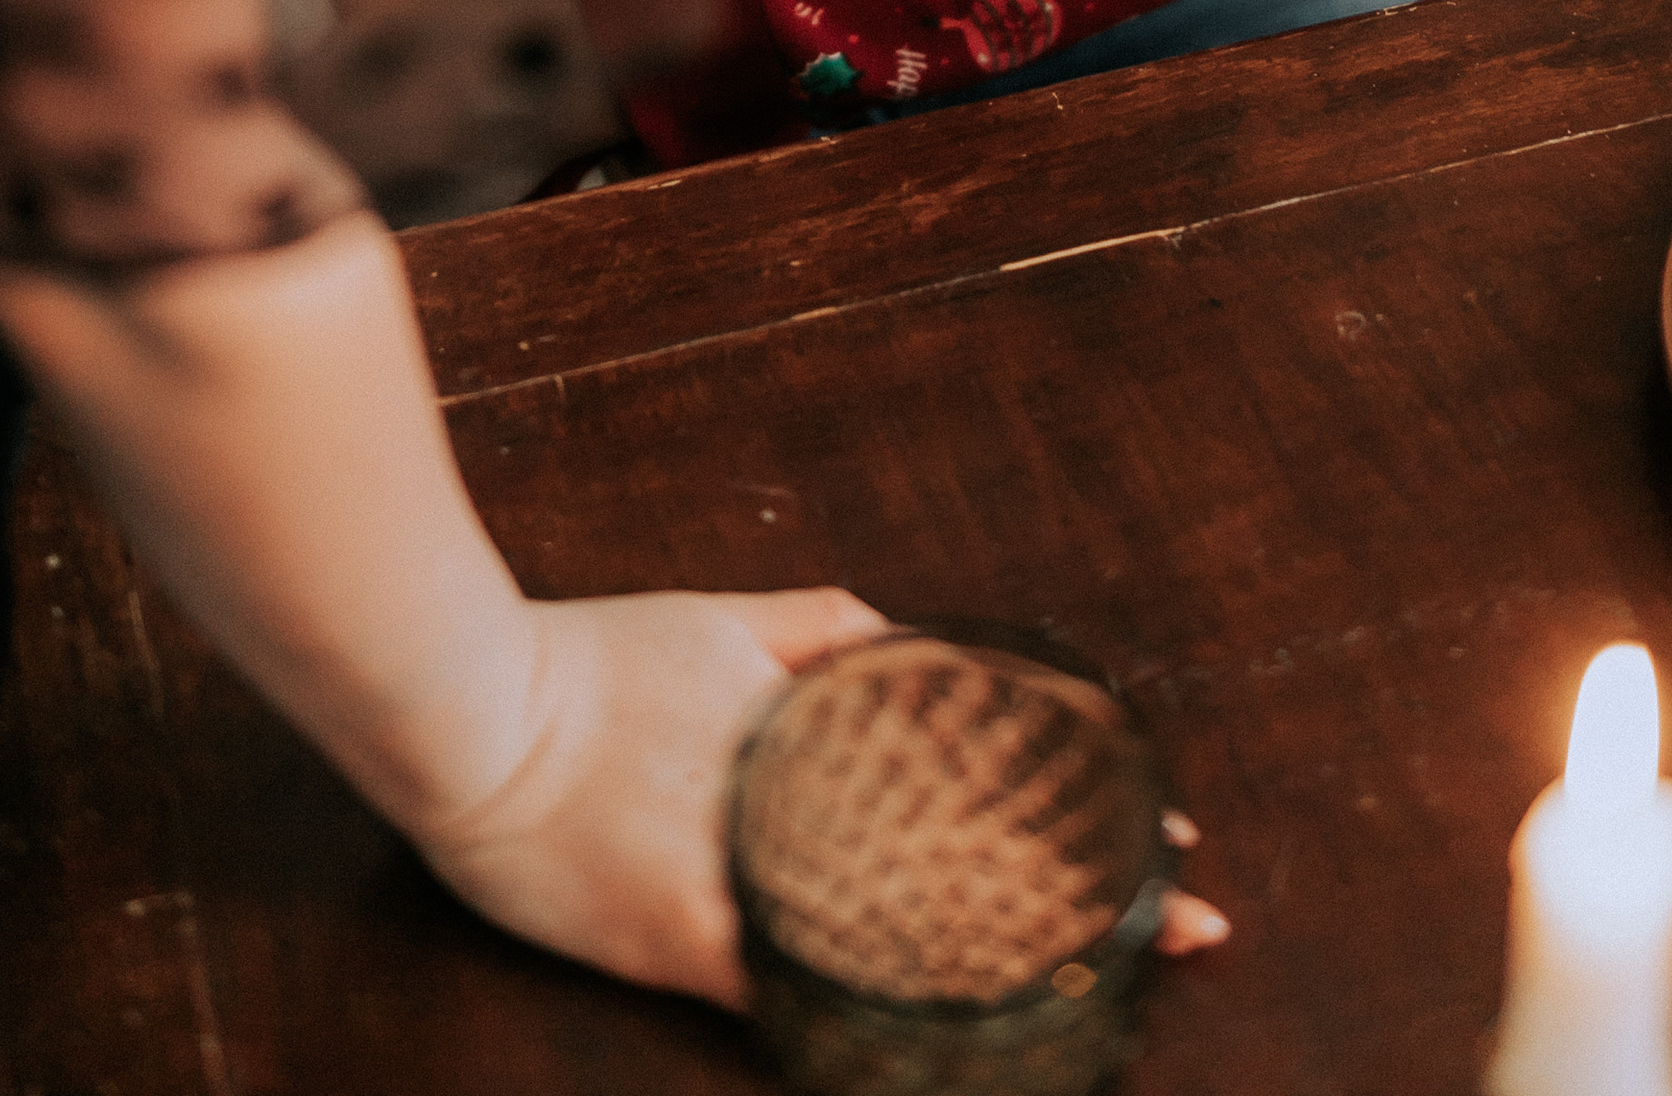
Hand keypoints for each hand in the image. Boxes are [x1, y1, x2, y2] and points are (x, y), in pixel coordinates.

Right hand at [419, 601, 1228, 995]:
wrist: (469, 715)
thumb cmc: (590, 658)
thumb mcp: (719, 619)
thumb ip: (819, 631)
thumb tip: (902, 640)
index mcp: (817, 739)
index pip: (980, 792)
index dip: (1081, 827)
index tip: (1174, 840)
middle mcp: (800, 820)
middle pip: (970, 877)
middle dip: (1091, 909)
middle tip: (1202, 930)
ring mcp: (750, 891)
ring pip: (904, 950)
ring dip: (1011, 975)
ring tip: (1115, 996)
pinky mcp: (686, 951)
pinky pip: (799, 1003)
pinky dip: (871, 1027)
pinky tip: (942, 1055)